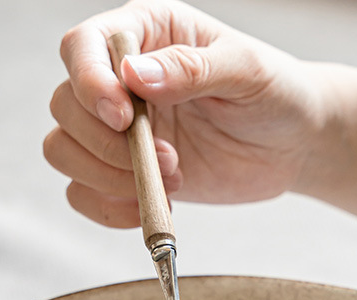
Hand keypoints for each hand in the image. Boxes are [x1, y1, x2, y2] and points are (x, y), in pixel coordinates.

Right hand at [43, 0, 324, 227]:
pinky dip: (107, 207)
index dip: (90, 83)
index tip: (124, 117)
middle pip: (66, 106)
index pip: (82, 48)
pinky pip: (82, 193)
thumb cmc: (274, 94)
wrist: (292, 145)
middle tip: (171, 161)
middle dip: (110, 145)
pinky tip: (149, 205)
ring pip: (64, 150)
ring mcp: (118, 131)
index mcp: (144, 35)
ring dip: (108, 177)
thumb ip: (191, 69)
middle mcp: (119, 81)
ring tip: (172, 181)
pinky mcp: (124, 174)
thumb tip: (134, 76)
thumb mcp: (245, 71)